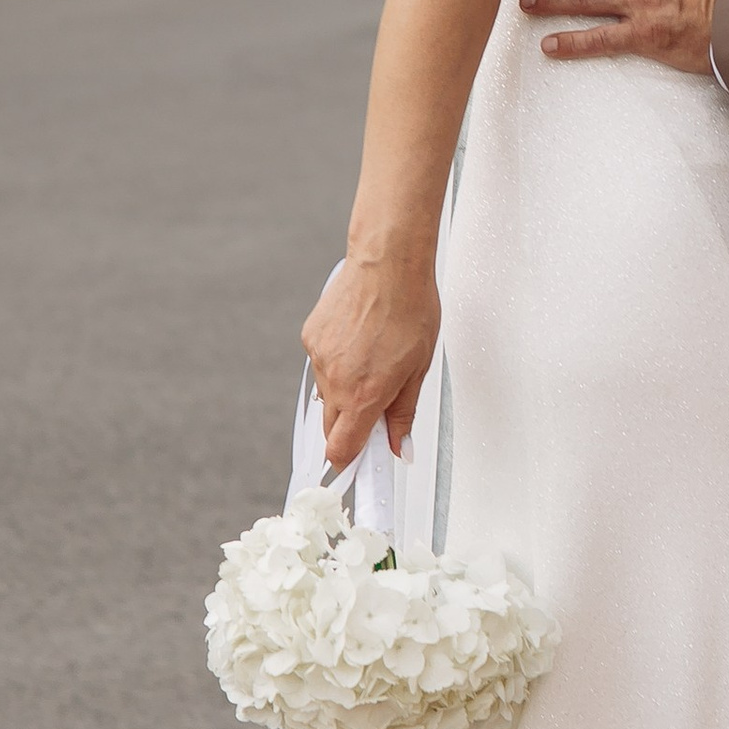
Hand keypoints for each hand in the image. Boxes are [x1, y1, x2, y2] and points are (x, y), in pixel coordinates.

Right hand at [302, 252, 440, 472]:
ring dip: (346, 390)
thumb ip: (403, 414)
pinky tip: (358, 339)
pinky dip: (338, 362)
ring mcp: (318, 359)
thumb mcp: (418, 369)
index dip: (351, 462)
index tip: (362, 466)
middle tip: (378, 405)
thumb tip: (400, 449)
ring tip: (374, 358)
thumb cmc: (410, 309)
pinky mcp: (310, 338)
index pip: (341, 450)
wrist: (387, 262)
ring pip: (327, 394)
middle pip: (332, 427)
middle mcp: (334, 381)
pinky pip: (321, 365)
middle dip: (352, 425)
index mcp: (363, 395)